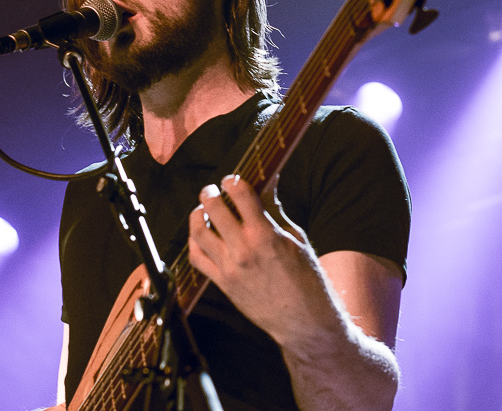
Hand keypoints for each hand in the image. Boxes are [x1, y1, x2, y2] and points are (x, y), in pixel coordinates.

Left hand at [187, 175, 343, 350]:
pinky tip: (200, 235)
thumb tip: (269, 183)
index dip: (233, 181)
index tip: (232, 179)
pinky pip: (197, 258)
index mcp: (265, 234)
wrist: (304, 321)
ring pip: (199, 232)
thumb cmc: (307, 279)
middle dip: (211, 192)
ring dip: (198, 215)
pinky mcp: (222, 283)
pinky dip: (194, 242)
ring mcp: (230, 267)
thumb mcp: (296, 238)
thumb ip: (275, 210)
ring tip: (203, 209)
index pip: (240, 194)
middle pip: (214, 208)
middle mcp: (243, 249)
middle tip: (213, 190)